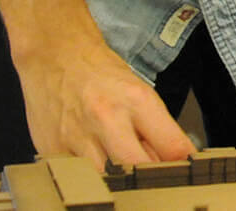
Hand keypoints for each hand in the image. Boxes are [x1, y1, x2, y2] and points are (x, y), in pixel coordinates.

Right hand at [13, 33, 194, 169]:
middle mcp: (107, 118)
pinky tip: (93, 163)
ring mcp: (77, 136)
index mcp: (138, 101)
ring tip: (120, 169)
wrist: (56, 55)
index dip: (181, 165)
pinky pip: (77, 176)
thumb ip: (155, 130)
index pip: (172, 145)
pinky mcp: (53, 149)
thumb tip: (173, 162)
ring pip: (105, 178)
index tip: (183, 171)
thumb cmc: (101, 74)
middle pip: (137, 167)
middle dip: (148, 177)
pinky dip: (88, 175)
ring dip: (117, 180)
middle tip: (150, 178)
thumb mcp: (140, 92)